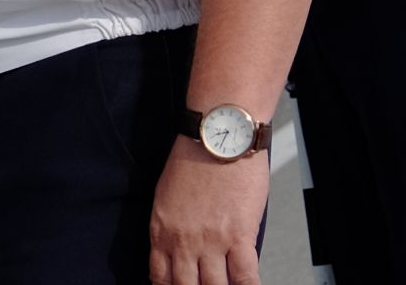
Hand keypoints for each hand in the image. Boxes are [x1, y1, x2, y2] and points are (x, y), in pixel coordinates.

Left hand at [147, 137, 267, 284]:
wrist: (218, 134)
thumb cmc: (195, 155)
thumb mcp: (168, 193)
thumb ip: (173, 224)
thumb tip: (183, 248)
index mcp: (161, 228)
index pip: (160, 277)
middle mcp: (183, 240)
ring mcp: (211, 241)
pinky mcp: (239, 236)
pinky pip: (245, 277)